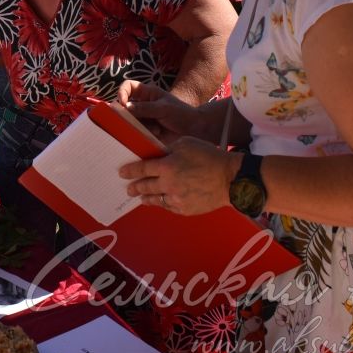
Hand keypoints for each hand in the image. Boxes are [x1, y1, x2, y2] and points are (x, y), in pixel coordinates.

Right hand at [116, 80, 198, 141]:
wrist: (193, 130)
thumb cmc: (181, 113)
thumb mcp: (163, 108)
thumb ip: (144, 108)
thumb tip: (125, 107)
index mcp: (147, 93)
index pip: (128, 86)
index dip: (122, 92)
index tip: (122, 104)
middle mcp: (143, 104)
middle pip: (125, 106)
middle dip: (129, 115)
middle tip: (135, 122)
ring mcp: (144, 117)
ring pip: (130, 121)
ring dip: (140, 126)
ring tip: (156, 129)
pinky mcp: (146, 130)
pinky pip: (136, 131)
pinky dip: (144, 133)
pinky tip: (158, 134)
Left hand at [119, 136, 240, 214]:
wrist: (231, 179)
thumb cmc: (210, 157)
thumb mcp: (186, 144)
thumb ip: (169, 149)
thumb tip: (159, 154)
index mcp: (167, 166)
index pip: (142, 169)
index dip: (130, 170)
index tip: (122, 172)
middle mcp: (168, 185)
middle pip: (145, 187)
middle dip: (135, 187)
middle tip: (129, 188)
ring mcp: (176, 199)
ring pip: (155, 200)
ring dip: (146, 198)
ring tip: (141, 197)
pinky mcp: (185, 209)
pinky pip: (168, 207)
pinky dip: (162, 203)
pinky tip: (160, 201)